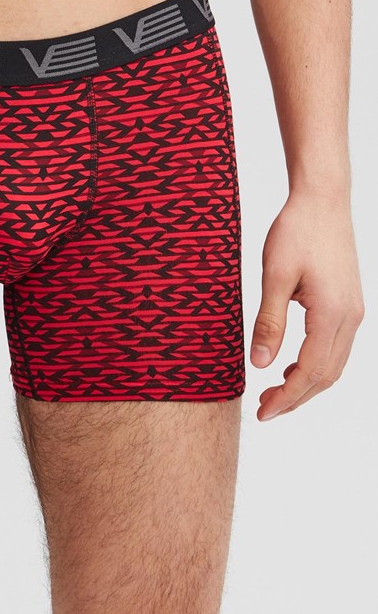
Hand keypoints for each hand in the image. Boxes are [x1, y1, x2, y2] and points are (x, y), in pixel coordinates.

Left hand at [251, 192, 363, 420]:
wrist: (322, 201)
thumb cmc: (296, 231)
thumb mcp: (274, 276)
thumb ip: (269, 322)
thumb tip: (261, 364)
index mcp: (332, 314)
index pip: (311, 372)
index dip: (287, 398)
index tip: (262, 412)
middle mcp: (350, 318)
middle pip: (326, 376)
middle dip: (296, 398)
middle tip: (263, 409)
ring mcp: (353, 312)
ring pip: (333, 364)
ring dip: (306, 383)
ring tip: (273, 392)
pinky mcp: (349, 304)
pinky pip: (335, 347)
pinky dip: (315, 365)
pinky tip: (290, 365)